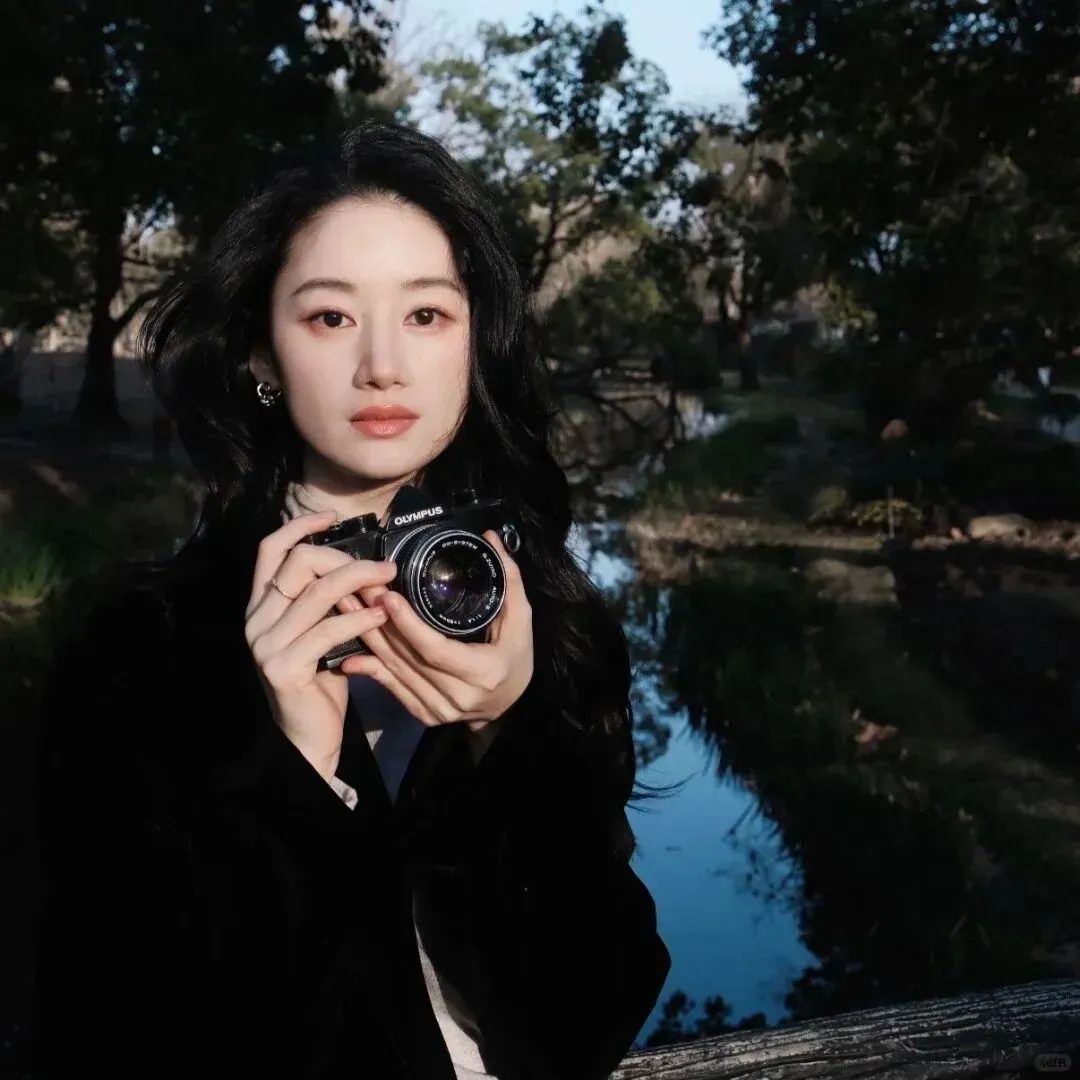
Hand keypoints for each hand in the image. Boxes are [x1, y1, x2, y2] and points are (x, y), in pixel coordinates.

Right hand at [243, 511, 397, 780]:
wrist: (308, 736)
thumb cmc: (320, 679)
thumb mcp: (318, 631)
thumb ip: (324, 599)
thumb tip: (361, 563)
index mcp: (261, 605)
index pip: (270, 549)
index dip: (300, 527)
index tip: (334, 519)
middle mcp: (255, 619)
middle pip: (298, 563)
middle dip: (344, 558)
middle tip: (382, 566)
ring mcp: (266, 643)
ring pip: (315, 593)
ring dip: (359, 581)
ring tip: (389, 582)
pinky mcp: (283, 667)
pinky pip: (327, 630)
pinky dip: (358, 618)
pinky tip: (381, 615)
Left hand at [340, 531, 532, 734]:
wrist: (509, 708)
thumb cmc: (515, 661)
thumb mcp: (521, 623)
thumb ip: (509, 581)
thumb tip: (492, 538)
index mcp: (481, 672)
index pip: (436, 649)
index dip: (409, 625)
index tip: (388, 596)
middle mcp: (456, 696)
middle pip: (408, 658)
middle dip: (378, 621)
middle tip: (355, 588)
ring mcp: (437, 709)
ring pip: (394, 671)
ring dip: (367, 639)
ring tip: (347, 607)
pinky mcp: (422, 714)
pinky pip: (391, 687)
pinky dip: (370, 668)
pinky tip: (349, 652)